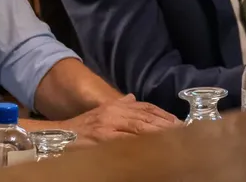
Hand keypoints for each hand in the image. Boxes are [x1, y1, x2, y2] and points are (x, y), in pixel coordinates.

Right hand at [61, 94, 178, 144]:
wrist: (60, 135)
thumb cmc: (83, 128)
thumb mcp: (101, 112)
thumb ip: (119, 105)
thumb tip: (133, 98)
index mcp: (116, 106)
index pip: (146, 108)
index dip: (164, 115)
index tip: (181, 123)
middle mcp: (115, 112)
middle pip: (147, 117)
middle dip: (167, 125)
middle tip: (185, 133)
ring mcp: (110, 125)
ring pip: (141, 127)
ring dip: (159, 133)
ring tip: (176, 139)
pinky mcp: (105, 137)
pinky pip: (128, 141)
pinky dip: (143, 144)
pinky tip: (154, 148)